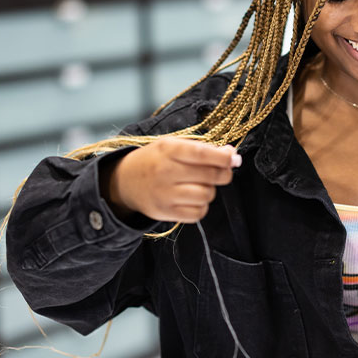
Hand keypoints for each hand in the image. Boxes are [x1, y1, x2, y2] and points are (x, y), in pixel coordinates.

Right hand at [106, 137, 239, 222]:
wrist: (125, 181)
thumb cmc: (156, 160)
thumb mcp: (173, 145)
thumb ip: (203, 148)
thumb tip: (232, 156)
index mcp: (169, 149)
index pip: (202, 154)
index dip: (223, 157)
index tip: (233, 158)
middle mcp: (166, 171)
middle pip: (210, 175)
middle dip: (223, 174)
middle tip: (222, 172)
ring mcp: (165, 194)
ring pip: (207, 195)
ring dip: (211, 190)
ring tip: (201, 185)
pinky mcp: (165, 212)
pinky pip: (198, 213)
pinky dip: (202, 206)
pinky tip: (194, 198)